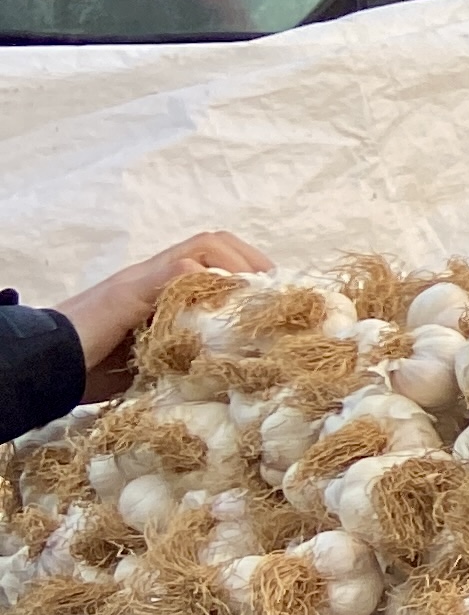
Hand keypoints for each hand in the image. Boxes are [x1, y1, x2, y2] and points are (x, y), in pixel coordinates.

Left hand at [52, 232, 270, 400]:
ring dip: (241, 301)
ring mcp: (165, 314)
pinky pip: (203, 326)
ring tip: (263, 323)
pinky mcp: (164, 342)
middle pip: (219, 263)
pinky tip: (238, 347)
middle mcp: (165, 287)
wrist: (50, 367)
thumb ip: (160, 282)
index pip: (211, 247)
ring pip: (214, 294)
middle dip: (251, 276)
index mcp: (158, 273)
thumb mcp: (123, 300)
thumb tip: (203, 268)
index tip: (263, 288)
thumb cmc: (83, 331)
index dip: (241, 259)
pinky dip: (226, 330)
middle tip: (273, 303)